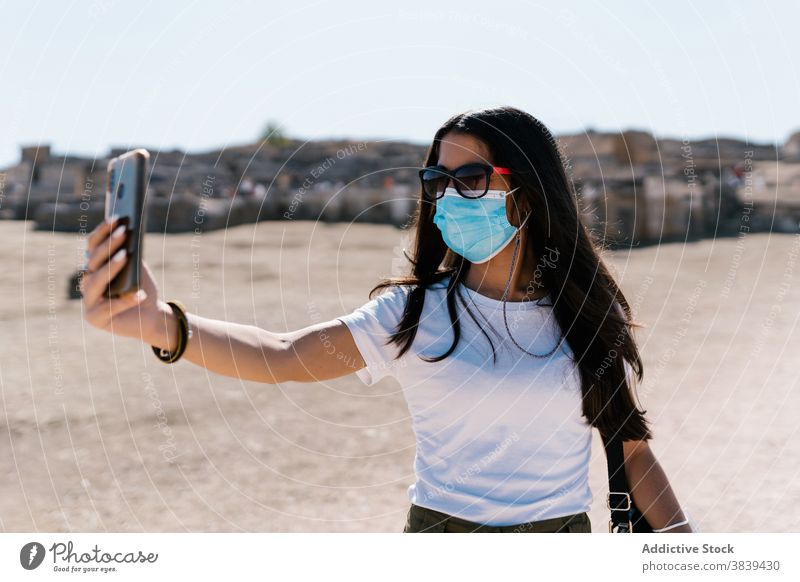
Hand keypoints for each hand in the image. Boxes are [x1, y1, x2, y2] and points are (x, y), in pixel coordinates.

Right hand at [80, 216, 161, 341]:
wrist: (150, 316)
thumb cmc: (142, 288)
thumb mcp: (138, 268)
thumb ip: (130, 253)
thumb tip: (128, 231)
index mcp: (94, 267)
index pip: (92, 246)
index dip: (103, 231)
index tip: (117, 218)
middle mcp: (87, 283)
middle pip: (93, 262)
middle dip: (108, 245)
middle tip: (123, 232)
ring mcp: (88, 301)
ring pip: (96, 281)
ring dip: (111, 267)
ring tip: (126, 256)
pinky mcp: (95, 319)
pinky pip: (109, 307)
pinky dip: (125, 300)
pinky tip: (139, 293)